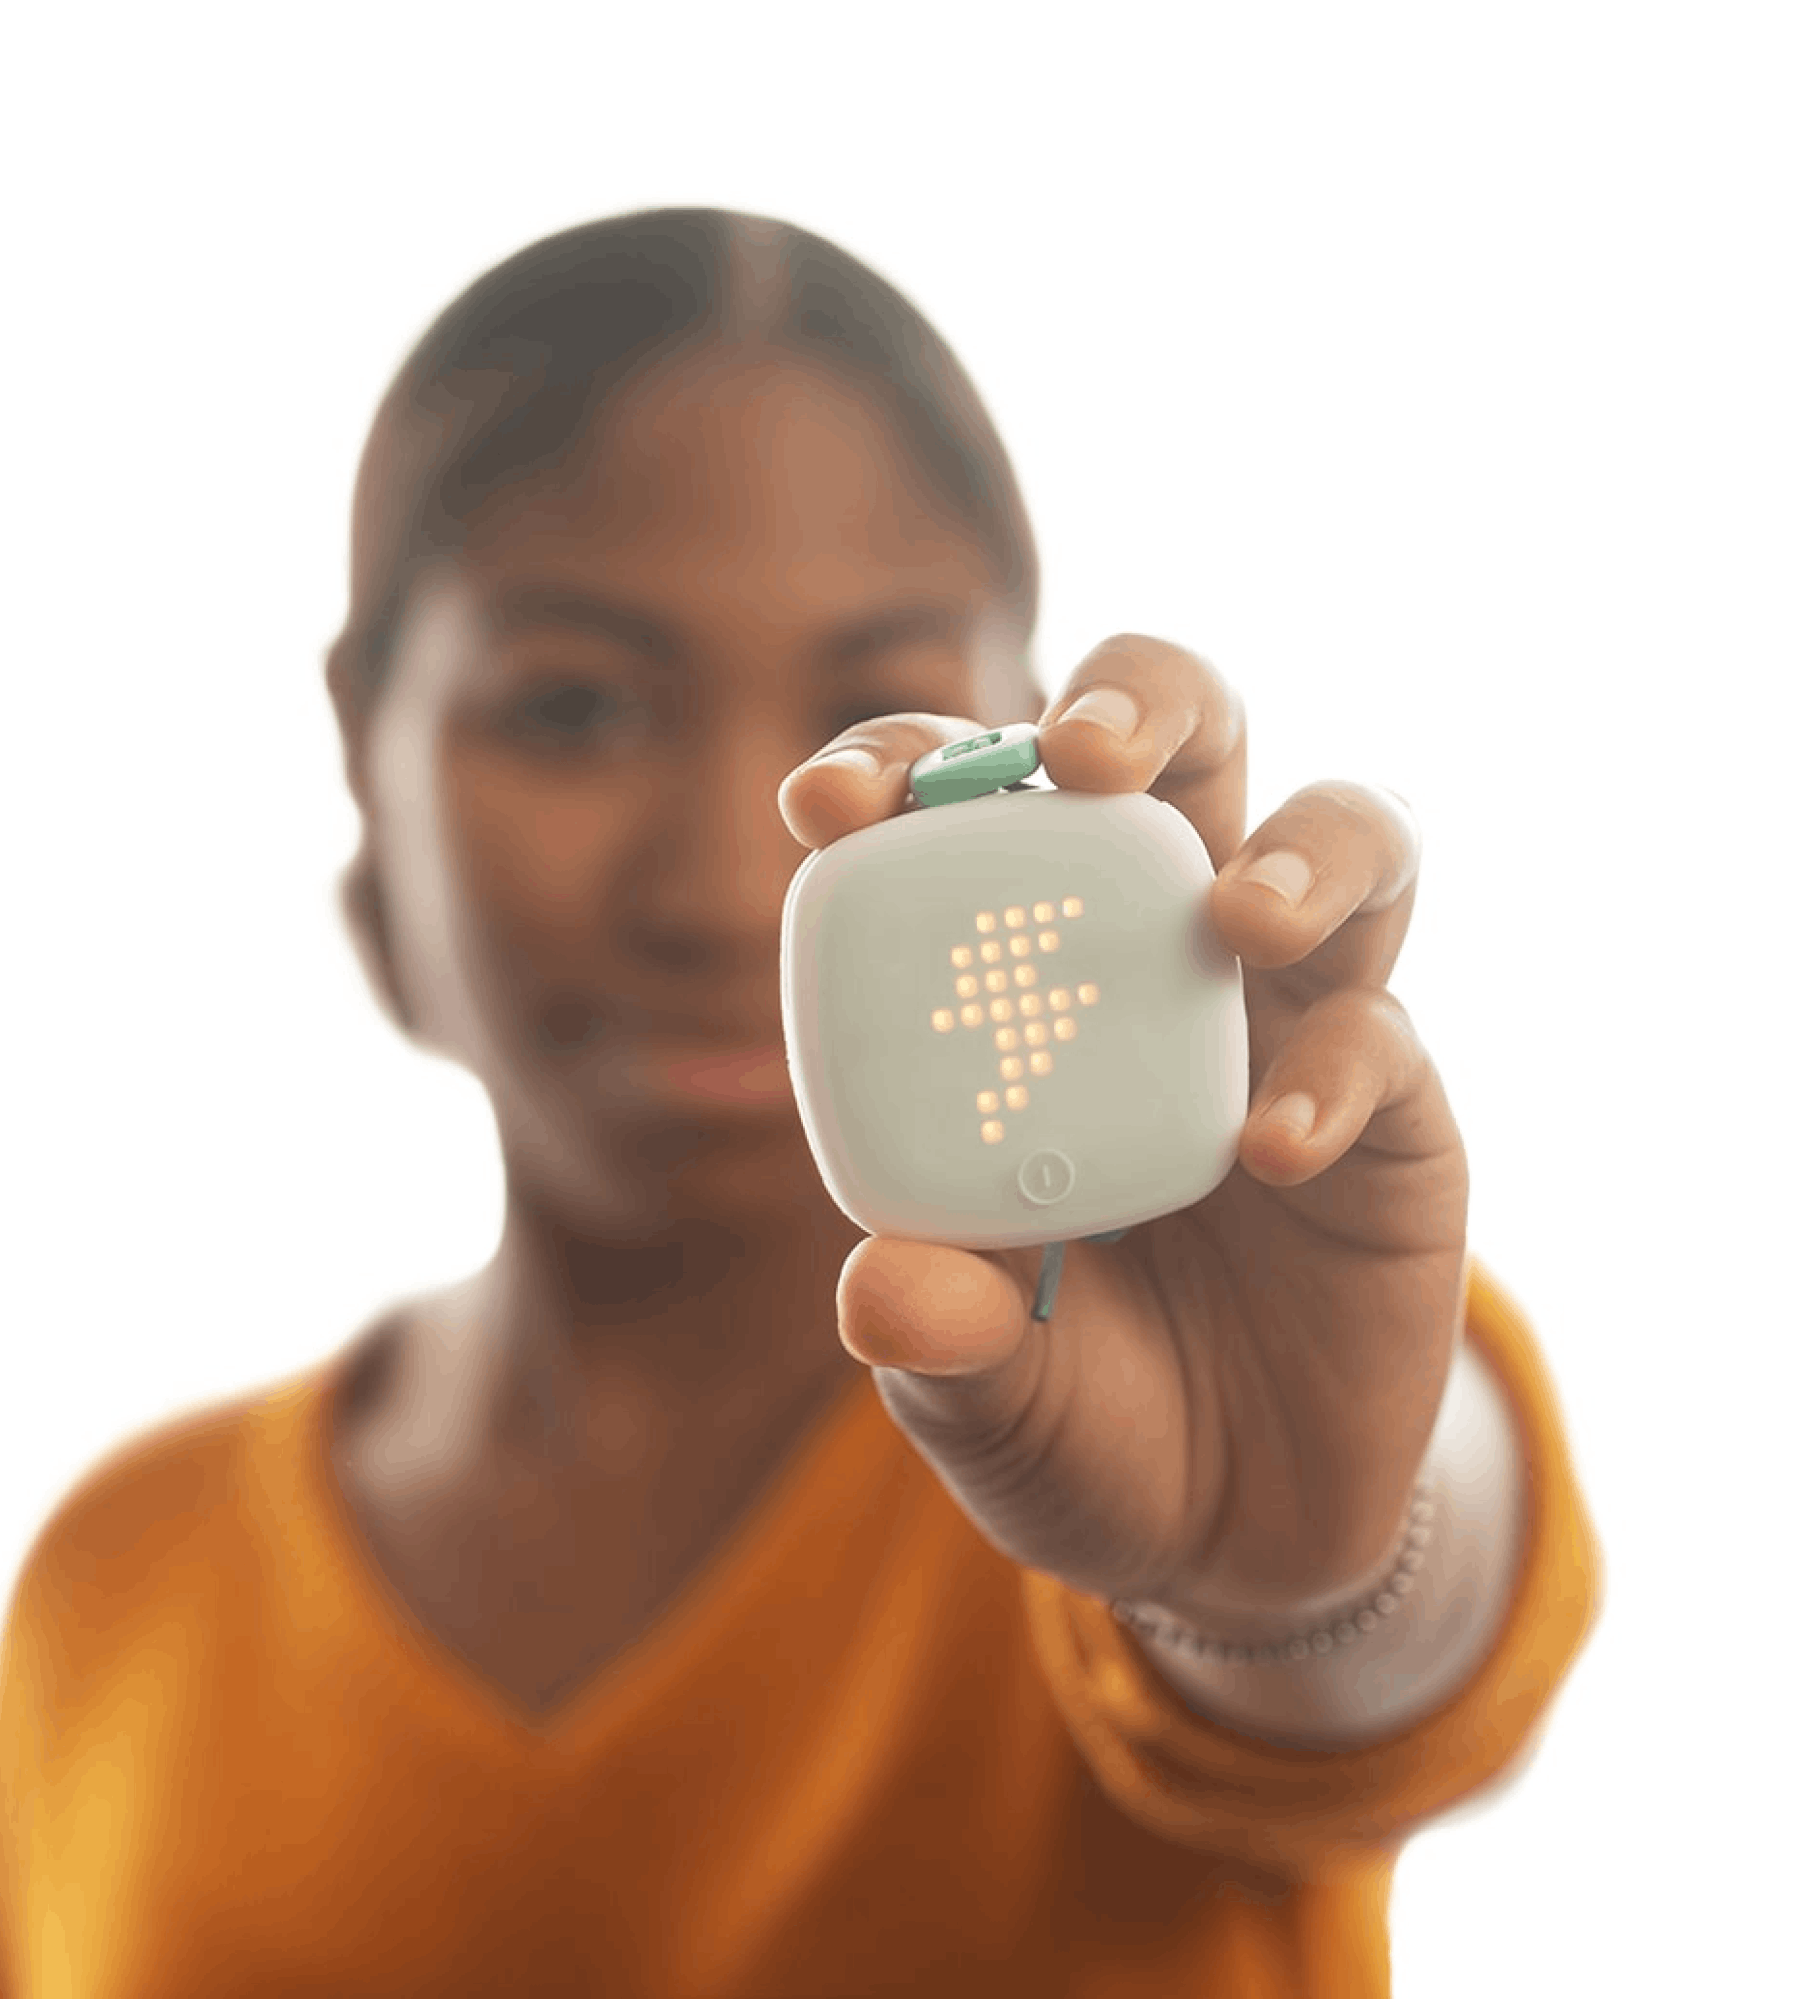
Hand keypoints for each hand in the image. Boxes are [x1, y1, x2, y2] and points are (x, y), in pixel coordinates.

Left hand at [777, 635, 1468, 1639]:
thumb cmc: (1073, 1407)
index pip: (966, 819)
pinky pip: (1388, 1043)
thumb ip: (936, 1335)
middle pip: (1184, 749)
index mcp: (1020, 984)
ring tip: (1244, 915)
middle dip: (1140, 701)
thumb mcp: (978, 1386)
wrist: (1231, 1524)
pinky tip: (1267, 1150)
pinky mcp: (1399, 1113)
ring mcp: (1288, 1022)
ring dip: (1303, 848)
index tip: (827, 804)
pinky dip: (1335, 1074)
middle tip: (1086, 755)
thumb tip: (883, 1292)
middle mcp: (1158, 962)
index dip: (903, 772)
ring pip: (1345, 839)